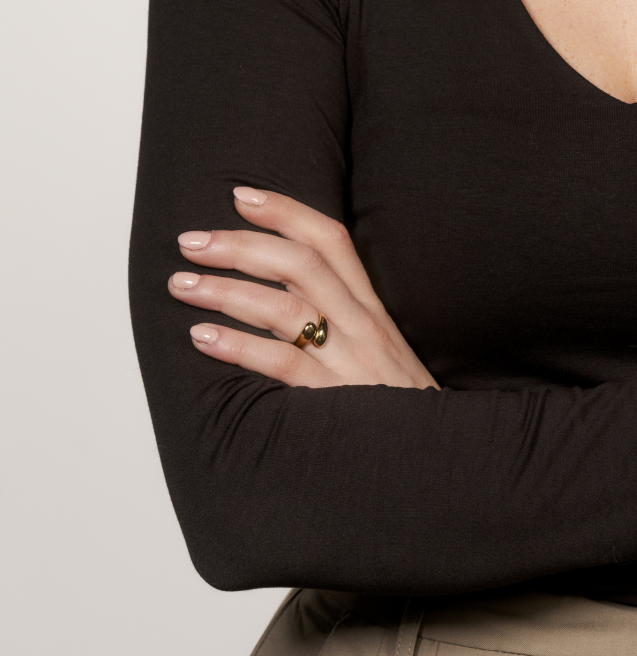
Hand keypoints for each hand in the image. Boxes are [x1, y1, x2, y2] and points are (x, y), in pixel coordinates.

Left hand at [168, 188, 437, 390]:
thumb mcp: (381, 352)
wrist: (435, 459)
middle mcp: (363, 326)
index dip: (287, 212)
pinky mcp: (336, 400)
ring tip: (182, 285)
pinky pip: (283, 364)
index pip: (332, 241)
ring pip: (285, 309)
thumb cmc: (398, 409)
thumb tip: (283, 293)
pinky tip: (203, 338)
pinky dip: (239, 347)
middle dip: (241, 246)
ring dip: (226, 291)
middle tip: (191, 241)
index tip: (241, 196)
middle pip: (301, 265)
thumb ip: (342, 320)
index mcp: (371, 309)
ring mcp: (351, 361)